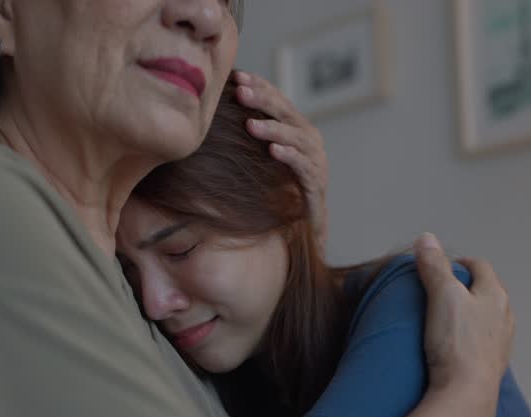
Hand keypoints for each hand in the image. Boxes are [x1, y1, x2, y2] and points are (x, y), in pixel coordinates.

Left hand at [233, 71, 328, 247]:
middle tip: (240, 92)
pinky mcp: (316, 184)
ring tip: (250, 125)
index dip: (260, 86)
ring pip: (296, 138)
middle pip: (287, 113)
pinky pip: (304, 167)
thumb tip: (214, 115)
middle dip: (263, 100)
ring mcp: (316, 161)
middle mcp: (309, 140)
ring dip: (273, 129)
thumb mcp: (262, 155)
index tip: (237, 76)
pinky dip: (289, 157)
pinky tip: (273, 151)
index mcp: (296, 128)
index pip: (278, 99)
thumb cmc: (278, 187)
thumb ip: (250, 134)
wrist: (305, 226)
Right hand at [414, 233, 514, 392]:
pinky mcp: (492, 364)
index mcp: (494, 294)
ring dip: (470, 313)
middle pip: (486, 291)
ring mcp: (501, 342)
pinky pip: (483, 342)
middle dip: (466, 287)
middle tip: (441, 290)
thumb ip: (434, 265)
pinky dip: (470, 337)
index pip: (480, 267)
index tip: (443, 266)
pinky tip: (455, 345)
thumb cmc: (456, 342)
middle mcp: (504, 316)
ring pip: (487, 318)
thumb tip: (427, 238)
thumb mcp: (441, 295)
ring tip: (447, 318)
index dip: (460, 262)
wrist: (466, 392)